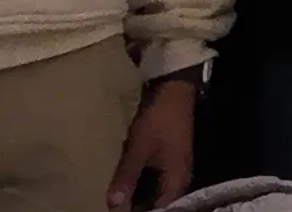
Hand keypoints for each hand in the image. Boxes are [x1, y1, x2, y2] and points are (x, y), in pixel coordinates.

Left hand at [107, 74, 196, 207]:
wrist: (173, 91)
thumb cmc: (158, 122)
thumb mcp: (138, 150)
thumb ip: (126, 179)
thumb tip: (111, 206)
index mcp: (176, 181)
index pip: (161, 210)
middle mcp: (180, 178)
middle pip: (159, 202)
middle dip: (139, 206)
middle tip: (118, 205)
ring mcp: (176, 167)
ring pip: (157, 190)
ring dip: (140, 195)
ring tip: (121, 196)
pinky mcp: (170, 158)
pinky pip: (156, 179)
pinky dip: (143, 182)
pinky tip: (129, 180)